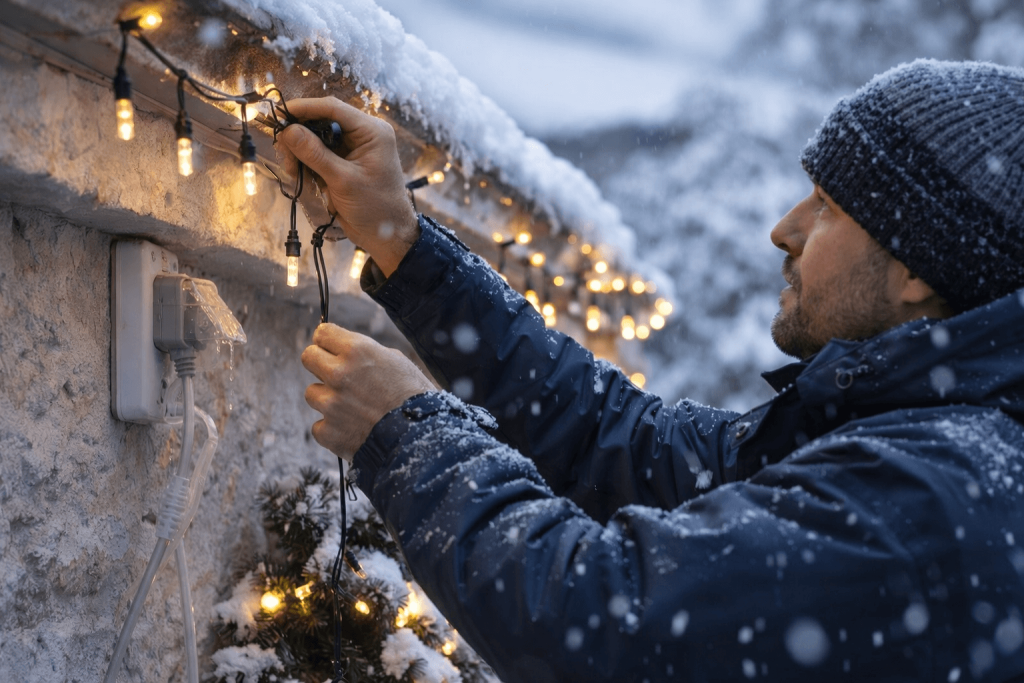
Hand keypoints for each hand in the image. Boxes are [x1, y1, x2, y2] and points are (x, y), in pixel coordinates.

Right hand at [275, 97, 418, 275]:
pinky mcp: (344, 163)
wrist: (386, 236)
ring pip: (316, 139)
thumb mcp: (342, 180)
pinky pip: (319, 155)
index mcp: (372, 131)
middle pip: (321, 122)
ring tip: (293, 172)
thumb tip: (288, 130)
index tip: (278, 114)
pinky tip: (300, 176)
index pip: (333, 108)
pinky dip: (307, 164)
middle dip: (299, 137)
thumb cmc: (375, 208)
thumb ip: (314, 154)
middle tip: (284, 155)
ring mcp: (353, 148)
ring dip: (300, 154)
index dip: (303, 108)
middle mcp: (363, 134)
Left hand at [301, 323, 435, 460]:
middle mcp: (339, 374)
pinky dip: (332, 428)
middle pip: (307, 357)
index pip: (322, 333)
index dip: (328, 341)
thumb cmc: (414, 396)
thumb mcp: (395, 361)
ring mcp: (331, 404)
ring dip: (328, 398)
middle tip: (335, 375)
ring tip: (353, 408)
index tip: (332, 348)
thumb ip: (365, 353)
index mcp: (357, 351)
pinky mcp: (328, 432)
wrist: (420, 437)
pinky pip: (319, 425)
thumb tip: (345, 352)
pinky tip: (353, 428)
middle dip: (319, 363)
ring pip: (312, 393)